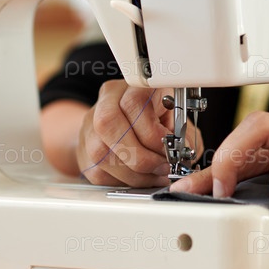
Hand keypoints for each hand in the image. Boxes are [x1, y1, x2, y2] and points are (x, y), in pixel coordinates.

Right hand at [76, 79, 203, 186]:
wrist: (123, 121)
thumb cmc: (154, 117)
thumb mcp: (174, 116)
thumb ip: (183, 132)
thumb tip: (185, 151)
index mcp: (132, 87)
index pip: (134, 104)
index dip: (153, 133)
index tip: (171, 149)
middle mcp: (106, 102)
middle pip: (109, 125)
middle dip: (141, 156)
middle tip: (163, 167)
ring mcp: (90, 126)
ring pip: (102, 154)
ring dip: (134, 173)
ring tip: (156, 175)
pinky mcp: (83, 151)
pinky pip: (98, 172)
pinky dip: (124, 181)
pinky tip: (141, 178)